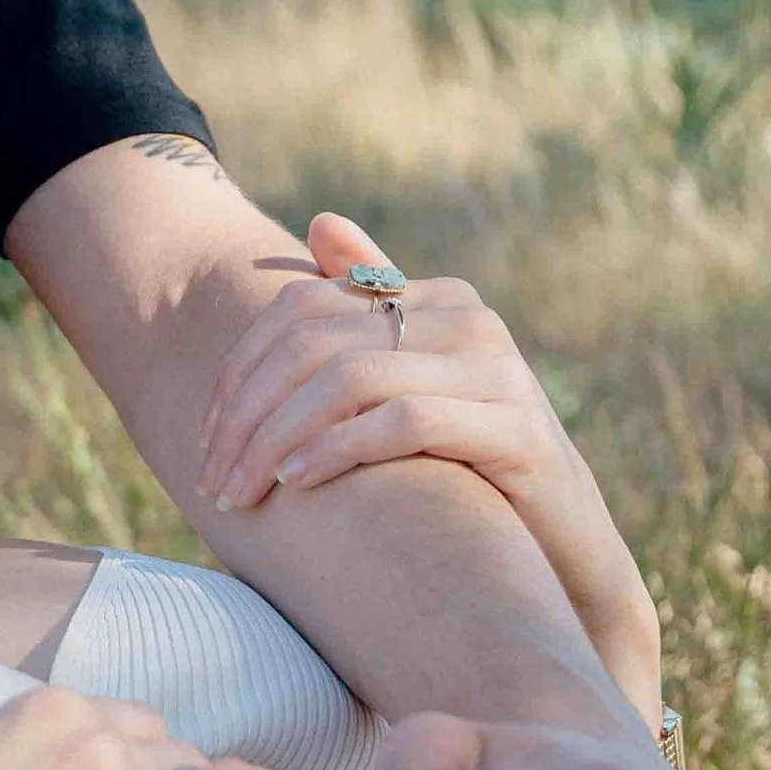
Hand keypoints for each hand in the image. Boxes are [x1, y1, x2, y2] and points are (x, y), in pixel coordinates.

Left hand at [193, 213, 663, 716]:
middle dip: (248, 414)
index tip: (207, 438)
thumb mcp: (413, 386)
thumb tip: (320, 221)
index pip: (303, 307)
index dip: (241, 370)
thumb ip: (371, 308)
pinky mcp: (515, 427)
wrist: (564, 548)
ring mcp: (497, 370)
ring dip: (278, 438)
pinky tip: (298, 484)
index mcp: (437, 299)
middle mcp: (469, 319)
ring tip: (241, 490)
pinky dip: (337, 450)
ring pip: (350, 379)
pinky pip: (403, 421)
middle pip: (317, 344)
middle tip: (212, 479)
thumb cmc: (471, 468)